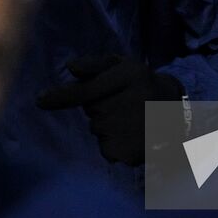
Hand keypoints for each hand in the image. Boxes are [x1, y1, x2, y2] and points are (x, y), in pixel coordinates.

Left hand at [36, 55, 183, 165]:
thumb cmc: (141, 84)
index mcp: (130, 76)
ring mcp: (136, 129)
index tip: (39, 100)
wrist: (179, 112)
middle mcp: (134, 101)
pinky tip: (131, 136)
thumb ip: (95, 65)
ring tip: (129, 120)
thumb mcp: (123, 66)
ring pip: (97, 130)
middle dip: (100, 108)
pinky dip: (113, 145)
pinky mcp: (136, 152)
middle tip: (122, 103)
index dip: (61, 96)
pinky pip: (106, 149)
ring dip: (106, 126)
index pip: (87, 90)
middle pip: (91, 111)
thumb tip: (69, 68)